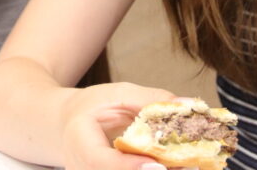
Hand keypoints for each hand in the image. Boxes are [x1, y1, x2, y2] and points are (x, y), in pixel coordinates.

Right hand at [59, 83, 193, 169]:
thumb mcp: (118, 94)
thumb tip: (188, 106)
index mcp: (79, 144)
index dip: (129, 167)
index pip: (100, 162)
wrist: (69, 126)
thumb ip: (151, 100)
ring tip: (188, 165)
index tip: (159, 166)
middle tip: (188, 166)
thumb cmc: (92, 107)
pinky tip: (175, 165)